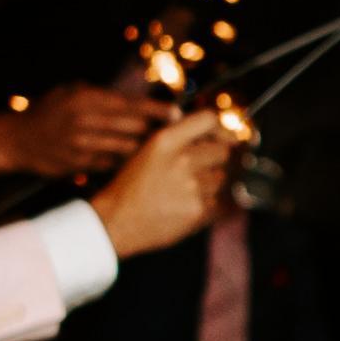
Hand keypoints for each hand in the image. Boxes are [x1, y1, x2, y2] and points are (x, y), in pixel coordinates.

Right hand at [0, 83, 171, 191]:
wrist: (17, 140)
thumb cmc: (49, 111)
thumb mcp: (72, 92)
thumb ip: (102, 95)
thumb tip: (140, 102)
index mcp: (87, 99)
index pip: (132, 104)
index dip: (158, 110)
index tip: (178, 113)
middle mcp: (85, 121)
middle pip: (135, 128)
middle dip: (155, 131)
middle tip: (173, 133)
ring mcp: (82, 146)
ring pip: (127, 149)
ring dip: (143, 150)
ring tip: (157, 150)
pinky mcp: (80, 165)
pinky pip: (113, 164)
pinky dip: (124, 163)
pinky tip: (133, 164)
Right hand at [90, 101, 245, 260]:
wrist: (117, 221)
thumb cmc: (131, 185)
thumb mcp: (147, 149)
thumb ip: (177, 135)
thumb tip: (213, 127)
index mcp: (165, 140)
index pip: (209, 120)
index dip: (218, 128)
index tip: (219, 136)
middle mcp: (181, 160)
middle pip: (223, 150)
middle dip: (215, 157)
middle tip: (199, 167)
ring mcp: (192, 186)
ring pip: (220, 177)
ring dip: (209, 182)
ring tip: (185, 189)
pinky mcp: (197, 210)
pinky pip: (216, 201)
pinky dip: (205, 203)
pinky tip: (184, 205)